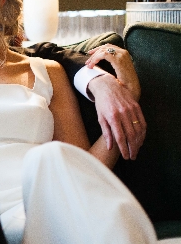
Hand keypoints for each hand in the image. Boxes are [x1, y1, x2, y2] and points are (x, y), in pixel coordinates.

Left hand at [86, 45, 145, 159]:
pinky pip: (143, 122)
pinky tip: (141, 139)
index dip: (123, 148)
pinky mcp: (137, 106)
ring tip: (136, 150)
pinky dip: (143, 132)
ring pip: (139, 130)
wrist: (107, 86)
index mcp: (112, 117)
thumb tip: (110, 147)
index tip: (125, 156)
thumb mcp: (100, 118)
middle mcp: (123, 114)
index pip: (120, 137)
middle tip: (132, 157)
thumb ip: (106, 133)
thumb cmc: (101, 104)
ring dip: (139, 142)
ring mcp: (131, 109)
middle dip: (132, 148)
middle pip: (131, 135)